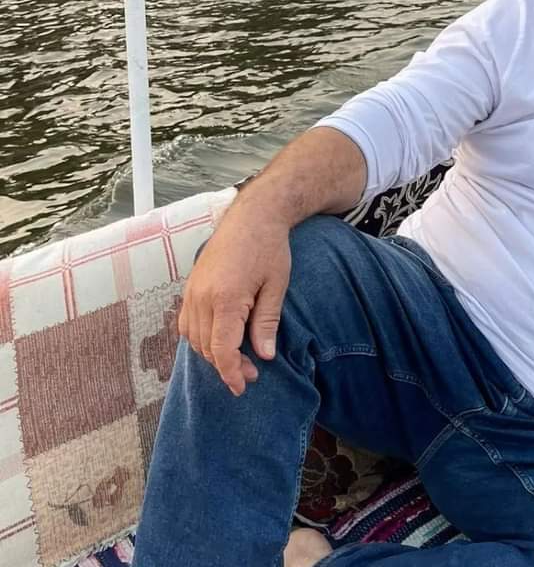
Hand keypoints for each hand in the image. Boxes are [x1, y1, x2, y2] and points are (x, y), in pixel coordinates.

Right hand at [177, 202, 291, 395]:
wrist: (252, 215)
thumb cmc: (269, 247)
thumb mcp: (276, 285)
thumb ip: (267, 322)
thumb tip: (265, 355)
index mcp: (226, 298)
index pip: (222, 349)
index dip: (231, 373)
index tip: (243, 387)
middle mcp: (202, 297)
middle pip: (206, 348)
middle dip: (227, 365)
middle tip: (252, 371)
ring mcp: (192, 292)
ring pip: (194, 338)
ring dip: (212, 352)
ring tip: (239, 356)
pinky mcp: (189, 287)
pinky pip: (187, 323)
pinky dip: (200, 337)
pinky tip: (220, 337)